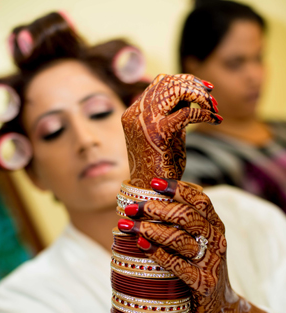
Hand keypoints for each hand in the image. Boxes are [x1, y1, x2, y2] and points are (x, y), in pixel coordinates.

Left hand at [119, 178, 236, 312]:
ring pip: (180, 239)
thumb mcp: (199, 241)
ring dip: (151, 230)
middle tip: (132, 207)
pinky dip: (158, 254)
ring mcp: (211, 262)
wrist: (219, 305)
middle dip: (156, 209)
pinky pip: (178, 265)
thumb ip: (182, 223)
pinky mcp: (202, 283)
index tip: (153, 182)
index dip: (178, 188)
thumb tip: (146, 200)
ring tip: (129, 225)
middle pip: (187, 216)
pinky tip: (141, 246)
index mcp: (215, 225)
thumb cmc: (199, 266)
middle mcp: (216, 240)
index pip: (200, 199)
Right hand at [121, 74, 221, 188]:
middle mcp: (136, 113)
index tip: (206, 89)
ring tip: (213, 107)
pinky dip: (204, 113)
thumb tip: (193, 96)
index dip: (186, 80)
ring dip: (200, 95)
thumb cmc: (161, 169)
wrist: (152, 194)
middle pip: (167, 80)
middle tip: (212, 98)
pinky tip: (215, 120)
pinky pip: (186, 112)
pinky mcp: (158, 133)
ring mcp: (144, 122)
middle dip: (194, 84)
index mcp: (135, 113)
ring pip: (175, 89)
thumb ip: (175, 114)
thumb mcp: (168, 135)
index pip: (161, 82)